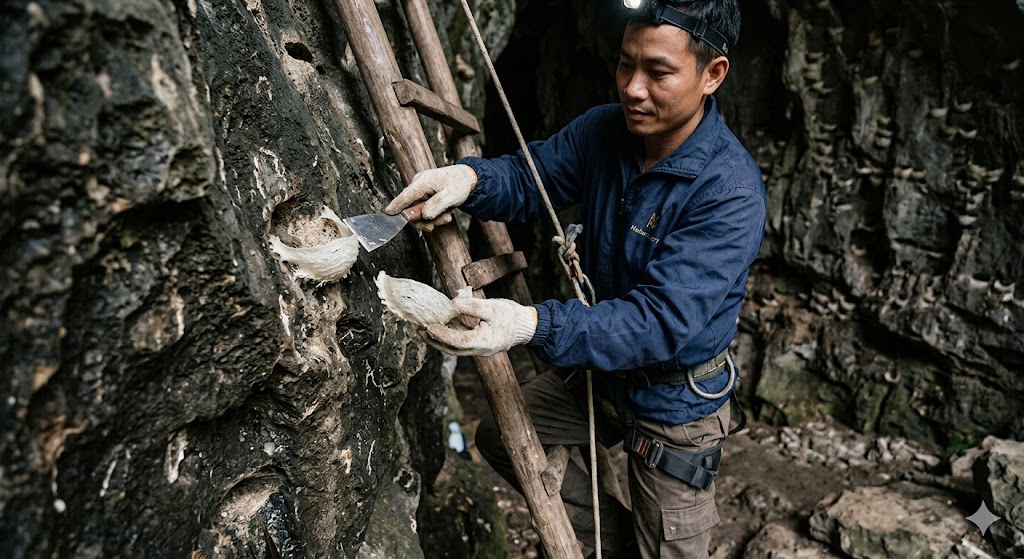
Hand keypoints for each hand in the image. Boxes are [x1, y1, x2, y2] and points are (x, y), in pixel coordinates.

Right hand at [384, 164, 476, 231]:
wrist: (465, 178)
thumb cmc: (459, 184)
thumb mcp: (451, 196)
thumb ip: (436, 206)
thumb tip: (423, 215)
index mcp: (423, 182)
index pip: (405, 196)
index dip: (396, 206)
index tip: (387, 214)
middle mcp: (418, 185)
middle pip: (411, 208)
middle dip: (426, 219)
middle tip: (443, 220)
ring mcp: (420, 190)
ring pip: (418, 212)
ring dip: (433, 218)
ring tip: (447, 216)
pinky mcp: (423, 195)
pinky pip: (423, 210)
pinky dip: (434, 215)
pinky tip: (445, 212)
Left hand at [422, 297, 536, 355]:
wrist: (526, 325)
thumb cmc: (511, 315)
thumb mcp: (492, 307)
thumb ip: (471, 306)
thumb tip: (452, 304)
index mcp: (484, 342)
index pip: (457, 341)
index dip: (441, 334)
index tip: (429, 326)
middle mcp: (480, 350)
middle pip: (452, 349)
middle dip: (435, 340)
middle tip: (420, 329)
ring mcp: (479, 349)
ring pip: (455, 348)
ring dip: (439, 340)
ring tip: (425, 329)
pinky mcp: (479, 344)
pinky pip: (460, 343)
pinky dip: (449, 337)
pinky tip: (440, 328)